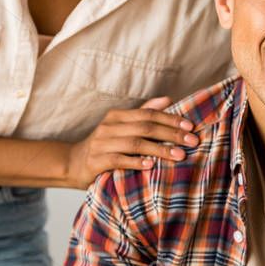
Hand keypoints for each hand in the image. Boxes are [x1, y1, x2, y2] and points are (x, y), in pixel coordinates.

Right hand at [66, 96, 199, 188]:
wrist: (72, 164)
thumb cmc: (105, 146)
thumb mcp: (121, 127)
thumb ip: (143, 113)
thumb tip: (168, 99)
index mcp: (117, 116)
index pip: (149, 114)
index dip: (171, 119)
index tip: (191, 126)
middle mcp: (109, 126)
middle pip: (145, 127)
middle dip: (171, 134)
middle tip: (192, 142)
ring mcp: (101, 143)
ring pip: (135, 143)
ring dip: (159, 149)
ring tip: (179, 155)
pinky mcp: (96, 161)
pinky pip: (118, 160)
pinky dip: (135, 162)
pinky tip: (150, 166)